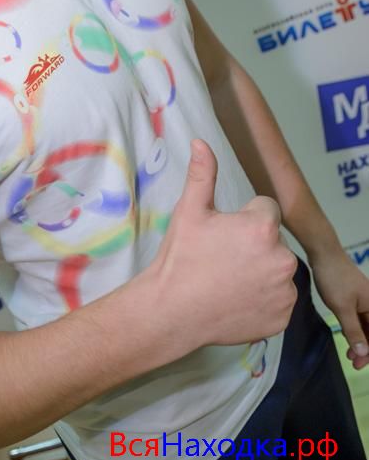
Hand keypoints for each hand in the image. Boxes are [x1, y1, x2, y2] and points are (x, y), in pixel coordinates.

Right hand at [150, 138, 297, 352]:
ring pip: (278, 270)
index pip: (265, 208)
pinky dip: (265, 300)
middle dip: (254, 245)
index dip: (243, 218)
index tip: (223, 234)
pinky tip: (238, 301)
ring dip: (262, 272)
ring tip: (229, 281)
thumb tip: (200, 142)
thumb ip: (202, 174)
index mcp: (263, 227)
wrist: (173, 311)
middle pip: (273, 240)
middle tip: (223, 259)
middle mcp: (283, 258)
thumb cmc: (181, 258)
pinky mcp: (283, 317)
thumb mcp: (189, 211)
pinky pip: (279, 300)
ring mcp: (286, 291)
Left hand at [309, 247, 368, 369]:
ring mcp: (364, 301)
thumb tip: (364, 352)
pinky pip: (359, 319)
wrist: (324, 252)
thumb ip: (353, 330)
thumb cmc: (334, 278)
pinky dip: (355, 330)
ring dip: (361, 342)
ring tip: (350, 356)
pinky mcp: (354, 298)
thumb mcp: (342, 307)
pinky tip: (348, 338)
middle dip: (367, 349)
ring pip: (366, 327)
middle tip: (354, 364)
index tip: (360, 365)